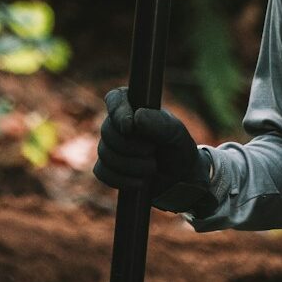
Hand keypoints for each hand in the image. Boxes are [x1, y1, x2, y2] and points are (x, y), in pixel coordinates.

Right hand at [93, 87, 207, 207]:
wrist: (179, 178)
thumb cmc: (178, 148)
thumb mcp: (176, 134)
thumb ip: (160, 123)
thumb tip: (136, 116)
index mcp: (134, 107)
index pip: (115, 99)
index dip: (118, 112)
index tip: (129, 127)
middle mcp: (118, 124)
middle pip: (107, 131)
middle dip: (131, 147)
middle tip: (153, 151)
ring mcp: (110, 146)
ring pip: (105, 154)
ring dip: (131, 166)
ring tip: (152, 168)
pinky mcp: (107, 168)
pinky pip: (102, 172)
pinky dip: (122, 180)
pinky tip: (139, 182)